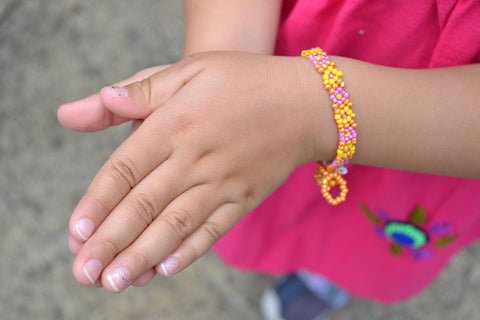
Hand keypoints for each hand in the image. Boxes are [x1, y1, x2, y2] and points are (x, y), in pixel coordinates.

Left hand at [59, 51, 333, 291]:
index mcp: (174, 124)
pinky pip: (214, 230)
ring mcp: (223, 182)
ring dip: (143, 256)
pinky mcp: (245, 198)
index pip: (125, 169)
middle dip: (111, 242)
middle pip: (144, 205)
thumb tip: (79, 108)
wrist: (305, 102)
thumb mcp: (188, 70)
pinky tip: (165, 270)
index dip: (97, 203)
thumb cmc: (242, 81)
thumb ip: (137, 91)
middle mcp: (195, 158)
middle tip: (84, 273)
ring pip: (175, 225)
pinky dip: (189, 252)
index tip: (76, 233)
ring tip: (115, 282)